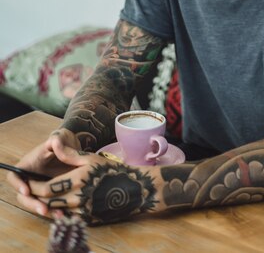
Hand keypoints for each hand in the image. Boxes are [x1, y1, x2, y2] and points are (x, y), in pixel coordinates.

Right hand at [6, 128, 79, 210]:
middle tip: (43, 209)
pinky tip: (64, 214)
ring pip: (35, 204)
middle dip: (32, 204)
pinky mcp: (48, 195)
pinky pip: (47, 206)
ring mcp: (38, 189)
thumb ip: (55, 141)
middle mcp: (30, 179)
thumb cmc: (63, 143)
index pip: (14, 177)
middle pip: (23, 196)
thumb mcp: (59, 140)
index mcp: (26, 166)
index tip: (27, 191)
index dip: (17, 185)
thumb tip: (55, 141)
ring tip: (58, 214)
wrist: (73, 151)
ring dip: (44, 211)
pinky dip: (53, 211)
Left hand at [16, 142, 159, 224]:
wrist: (133, 190)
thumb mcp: (91, 158)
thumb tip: (53, 144)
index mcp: (77, 180)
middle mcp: (78, 198)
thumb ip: (70, 154)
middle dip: (37, 197)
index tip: (28, 182)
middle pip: (48, 202)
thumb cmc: (111, 170)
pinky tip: (62, 203)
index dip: (34, 186)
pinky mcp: (87, 220)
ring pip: (56, 211)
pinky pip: (68, 217)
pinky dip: (61, 211)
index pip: (46, 188)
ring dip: (48, 205)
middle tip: (32, 190)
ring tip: (45, 195)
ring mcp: (83, 211)